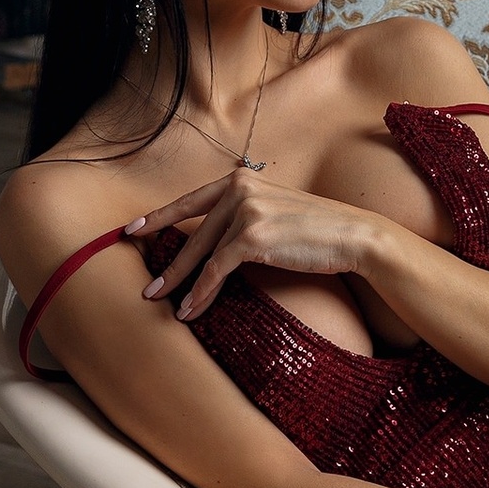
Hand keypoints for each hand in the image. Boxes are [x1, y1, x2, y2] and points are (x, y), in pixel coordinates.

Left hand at [128, 169, 379, 320]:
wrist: (355, 235)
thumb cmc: (320, 229)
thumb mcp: (277, 211)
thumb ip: (245, 215)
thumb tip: (216, 242)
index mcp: (243, 178)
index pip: (192, 200)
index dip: (160, 217)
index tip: (133, 229)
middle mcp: (240, 188)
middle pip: (193, 233)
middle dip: (169, 264)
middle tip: (148, 287)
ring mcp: (245, 211)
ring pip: (202, 254)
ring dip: (181, 283)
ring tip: (163, 302)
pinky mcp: (252, 236)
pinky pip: (217, 270)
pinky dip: (202, 292)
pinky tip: (192, 309)